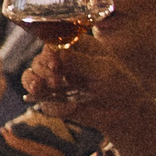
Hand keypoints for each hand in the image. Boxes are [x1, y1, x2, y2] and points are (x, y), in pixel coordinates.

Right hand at [19, 37, 155, 128]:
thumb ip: (80, 62)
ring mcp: (56, 80)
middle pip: (38, 60)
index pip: (53, 43)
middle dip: (43, 71)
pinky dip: (52, 106)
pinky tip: (69, 109)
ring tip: (39, 89)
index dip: (49, 52)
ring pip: (30, 77)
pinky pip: (42, 102)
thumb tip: (58, 53)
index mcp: (76, 46)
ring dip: (33, 83)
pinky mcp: (54, 100)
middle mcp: (62, 61)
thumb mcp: (105, 70)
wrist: (125, 113)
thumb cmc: (120, 84)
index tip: (55, 64)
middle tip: (57, 82)